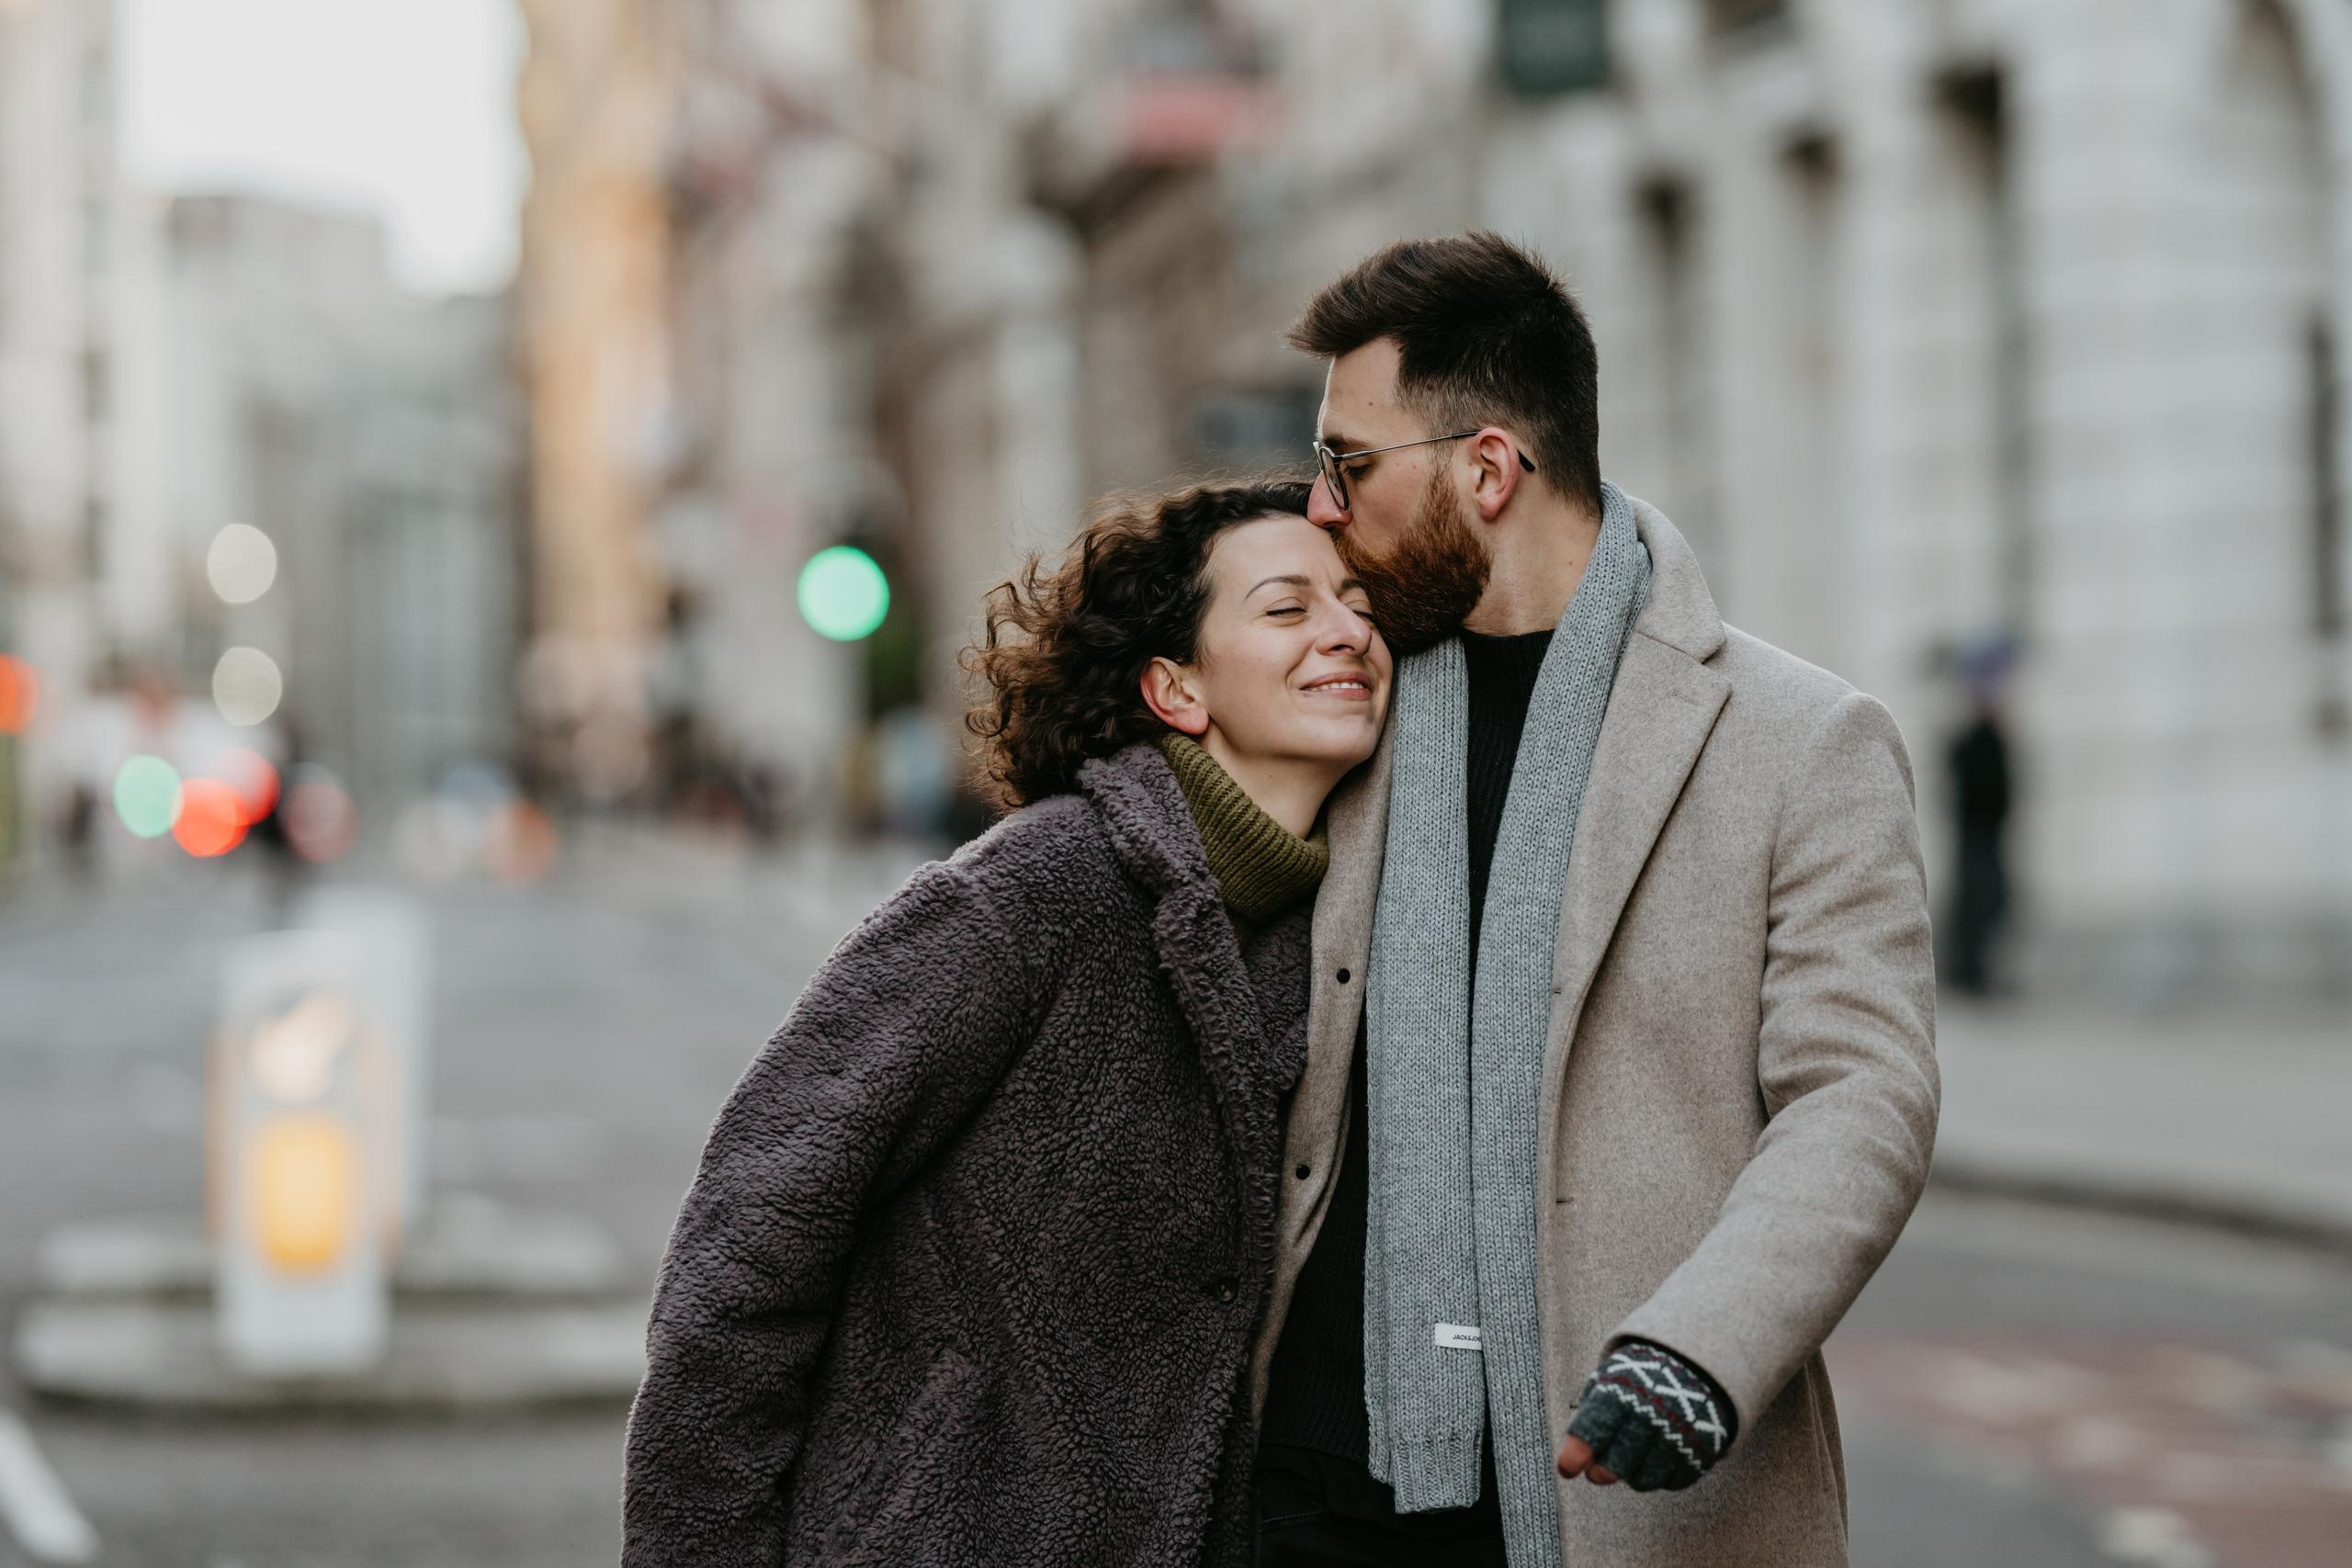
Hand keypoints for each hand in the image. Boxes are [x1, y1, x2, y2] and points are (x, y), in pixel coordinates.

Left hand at [1554, 1339, 1734, 1492]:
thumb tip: (1574, 1461)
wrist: (1695, 1363)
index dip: (1573, 1457)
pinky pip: (1672, 1482)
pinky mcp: (1700, 1453)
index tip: (1567, 1468)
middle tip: (1597, 1470)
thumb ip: (1589, 1417)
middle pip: (1614, 1466)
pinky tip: (1657, 1455)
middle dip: (1600, 1473)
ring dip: (1631, 1473)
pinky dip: (1661, 1475)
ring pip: (1642, 1480)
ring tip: (1632, 1454)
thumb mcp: (1609, 1381)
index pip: (1591, 1433)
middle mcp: (1649, 1418)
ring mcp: (1677, 1438)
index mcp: (1621, 1396)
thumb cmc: (1639, 1378)